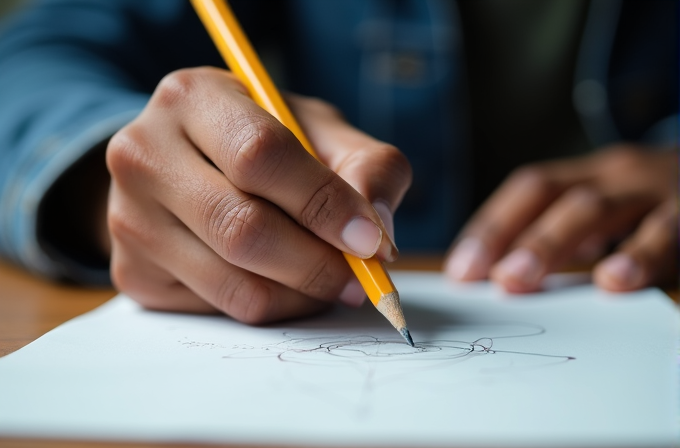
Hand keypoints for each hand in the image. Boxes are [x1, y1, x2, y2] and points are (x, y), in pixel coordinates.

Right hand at [106, 67, 410, 322]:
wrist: (185, 164)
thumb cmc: (261, 141)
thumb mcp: (317, 130)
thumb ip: (366, 164)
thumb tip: (378, 232)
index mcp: (192, 97)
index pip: (260, 155)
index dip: (323, 203)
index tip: (370, 240)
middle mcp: (143, 154)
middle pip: (241, 229)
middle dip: (317, 264)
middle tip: (359, 279)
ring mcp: (128, 218)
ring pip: (234, 283)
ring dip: (300, 293)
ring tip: (327, 279)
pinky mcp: (132, 272)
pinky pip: (219, 309)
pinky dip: (270, 306)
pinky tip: (283, 282)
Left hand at [445, 145, 677, 292]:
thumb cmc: (652, 203)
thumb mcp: (607, 207)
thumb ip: (564, 236)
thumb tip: (499, 276)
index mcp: (589, 174)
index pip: (529, 191)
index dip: (491, 226)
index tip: (461, 270)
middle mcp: (619, 175)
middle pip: (560, 197)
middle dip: (519, 238)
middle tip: (493, 278)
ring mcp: (660, 190)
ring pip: (603, 208)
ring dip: (557, 242)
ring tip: (524, 277)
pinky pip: (667, 232)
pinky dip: (641, 256)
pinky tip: (618, 281)